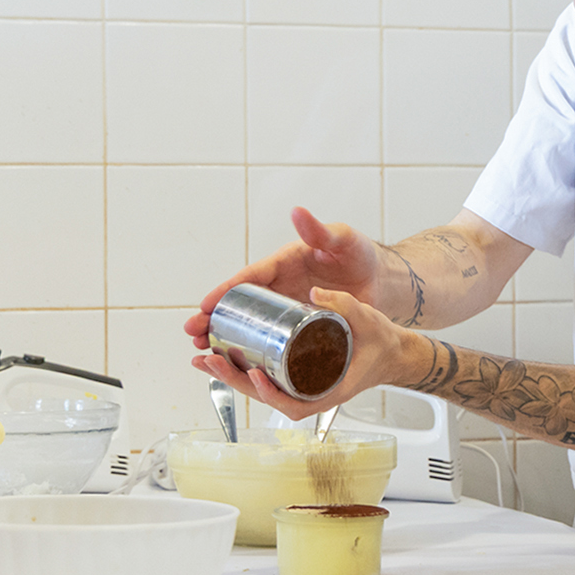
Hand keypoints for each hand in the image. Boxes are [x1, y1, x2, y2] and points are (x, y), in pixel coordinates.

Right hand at [183, 208, 383, 347]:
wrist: (381, 281)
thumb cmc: (361, 255)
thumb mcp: (343, 240)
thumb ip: (321, 231)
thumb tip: (298, 213)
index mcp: (285, 262)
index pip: (250, 277)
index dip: (226, 290)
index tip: (205, 304)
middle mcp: (281, 285)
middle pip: (241, 303)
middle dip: (214, 317)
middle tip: (193, 333)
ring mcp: (288, 307)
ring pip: (251, 323)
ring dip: (225, 336)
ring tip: (204, 350)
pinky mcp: (299, 325)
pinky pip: (272, 337)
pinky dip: (251, 348)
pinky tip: (236, 361)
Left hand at [192, 287, 428, 420]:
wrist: (393, 352)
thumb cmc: (383, 344)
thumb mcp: (368, 319)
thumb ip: (344, 305)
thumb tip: (314, 292)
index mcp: (330, 391)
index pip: (293, 404)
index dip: (268, 394)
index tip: (253, 374)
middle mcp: (312, 394)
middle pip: (267, 397)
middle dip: (235, 381)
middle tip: (210, 361)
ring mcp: (303, 387)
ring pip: (261, 390)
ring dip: (232, 376)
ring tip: (205, 360)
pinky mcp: (298, 377)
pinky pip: (267, 379)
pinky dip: (244, 370)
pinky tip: (225, 356)